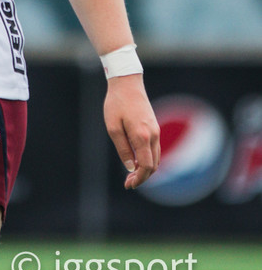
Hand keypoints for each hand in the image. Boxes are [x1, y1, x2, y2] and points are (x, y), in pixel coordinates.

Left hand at [104, 74, 160, 188]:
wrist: (126, 83)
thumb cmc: (116, 104)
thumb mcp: (113, 127)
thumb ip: (122, 149)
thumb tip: (130, 168)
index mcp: (142, 136)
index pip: (145, 166)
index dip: (139, 179)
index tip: (128, 185)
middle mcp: (153, 135)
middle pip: (153, 165)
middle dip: (142, 177)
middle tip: (128, 183)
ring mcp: (156, 131)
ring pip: (156, 158)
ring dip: (146, 169)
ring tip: (131, 175)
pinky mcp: (154, 127)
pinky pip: (155, 149)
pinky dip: (148, 159)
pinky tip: (136, 161)